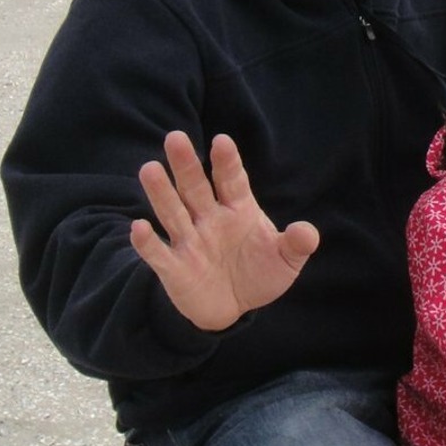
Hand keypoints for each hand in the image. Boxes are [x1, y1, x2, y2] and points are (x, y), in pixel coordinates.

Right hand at [129, 131, 319, 331]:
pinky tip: (138, 227)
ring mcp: (189, 241)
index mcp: (238, 209)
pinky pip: (159, 253)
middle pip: (195, 188)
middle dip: (186, 165)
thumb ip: (296, 244)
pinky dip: (147, 242)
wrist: (235, 307)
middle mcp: (209, 219)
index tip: (222, 141)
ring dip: (161, 193)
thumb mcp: (285, 260)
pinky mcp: (174, 268)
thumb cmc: (259, 273)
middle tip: (175, 138)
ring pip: (173, 212)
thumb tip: (307, 232)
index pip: (231, 180)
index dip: (227, 162)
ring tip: (149, 169)